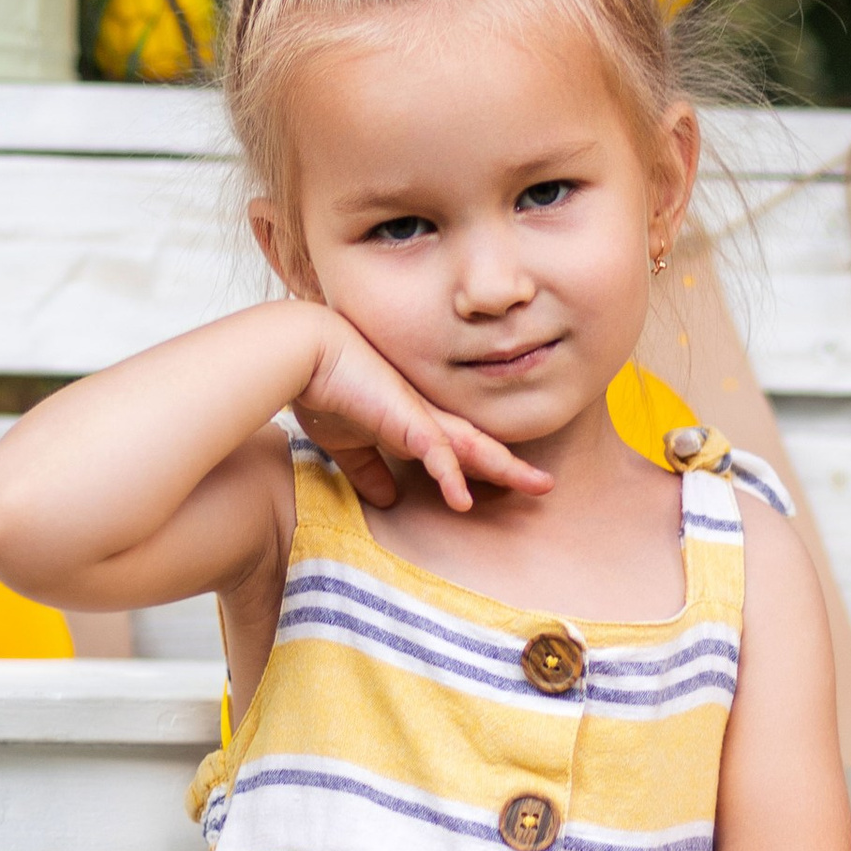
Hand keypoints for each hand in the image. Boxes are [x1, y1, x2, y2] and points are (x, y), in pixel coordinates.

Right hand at [292, 314, 551, 515]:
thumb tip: (385, 499)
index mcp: (415, 424)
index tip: (508, 486)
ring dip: (507, 468)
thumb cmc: (323, 387)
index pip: (460, 450)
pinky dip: (451, 476)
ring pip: (475, 446)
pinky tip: (462, 500)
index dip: (484, 469)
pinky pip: (437, 451)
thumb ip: (368, 468)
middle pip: (480, 446)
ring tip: (538, 486)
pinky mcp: (406, 418)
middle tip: (545, 485)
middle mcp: (427, 418)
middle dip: (513, 468)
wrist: (306, 350)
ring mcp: (421, 417)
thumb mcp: (347, 442)